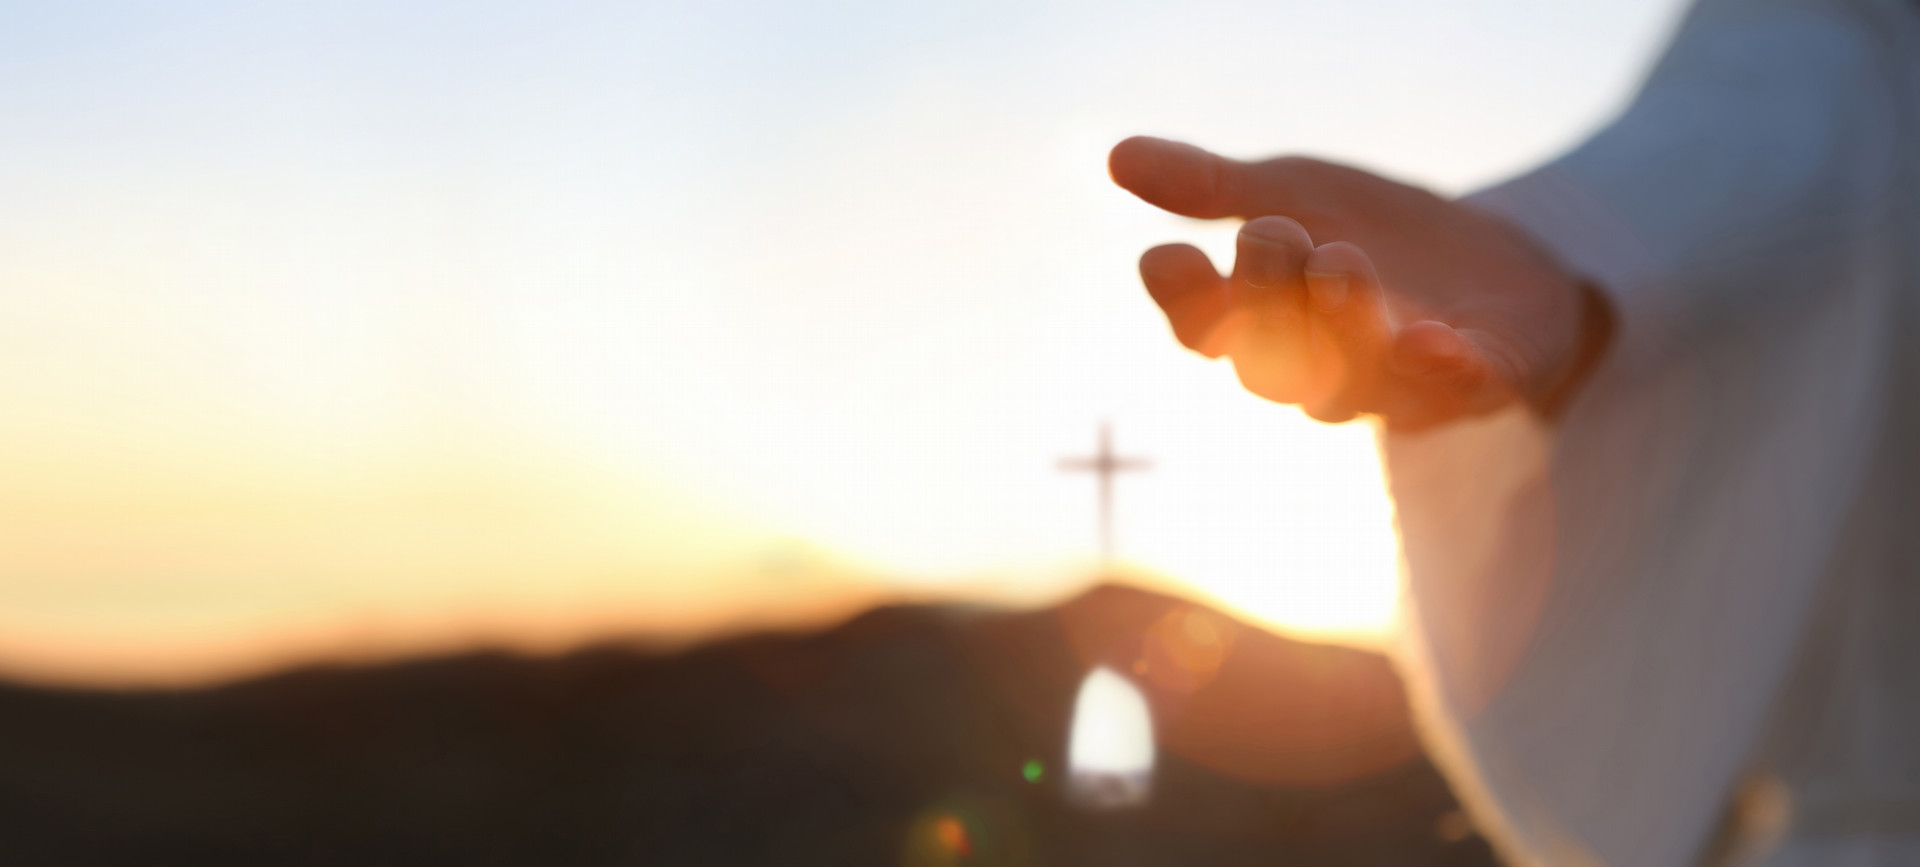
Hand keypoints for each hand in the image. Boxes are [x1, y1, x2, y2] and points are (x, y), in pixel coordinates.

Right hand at [1110, 136, 1607, 429]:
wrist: (1504, 261)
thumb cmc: (1376, 236)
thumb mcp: (1295, 192)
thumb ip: (1214, 187)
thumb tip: (1118, 156)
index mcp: (1267, 323)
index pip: (1205, 331)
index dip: (1183, 302)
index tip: (1168, 256)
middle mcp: (1319, 367)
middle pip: (1268, 367)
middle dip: (1266, 302)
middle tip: (1274, 233)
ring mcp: (1398, 381)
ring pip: (1351, 386)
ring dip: (1342, 326)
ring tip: (1341, 261)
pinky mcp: (1481, 378)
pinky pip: (1457, 391)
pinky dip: (1443, 372)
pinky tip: (1434, 340)